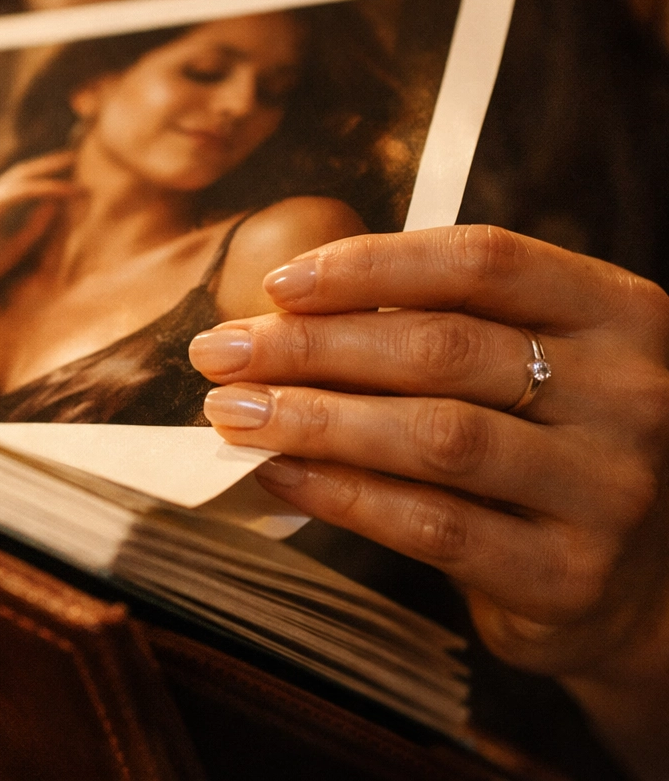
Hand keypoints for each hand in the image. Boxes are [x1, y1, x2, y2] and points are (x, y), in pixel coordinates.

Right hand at [0, 149, 82, 299]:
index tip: (67, 176)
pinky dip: (45, 189)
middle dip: (48, 163)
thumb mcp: (11, 250)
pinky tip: (65, 190)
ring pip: (22, 176)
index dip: (42, 178)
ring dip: (51, 171)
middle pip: (20, 172)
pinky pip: (21, 192)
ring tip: (75, 167)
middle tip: (73, 156)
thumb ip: (32, 229)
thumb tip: (55, 208)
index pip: (18, 185)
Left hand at [189, 227, 668, 695]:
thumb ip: (428, 324)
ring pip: (434, 437)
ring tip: (232, 412)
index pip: (483, 261)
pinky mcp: (567, 575)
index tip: (277, 284)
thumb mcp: (518, 363)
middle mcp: (630, 394)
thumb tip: (273, 313)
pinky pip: (431, 525)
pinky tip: (278, 474)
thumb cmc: (541, 444)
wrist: (633, 585)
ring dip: (313, 418)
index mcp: (618, 313)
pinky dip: (340, 494)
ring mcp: (608, 489)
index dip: (369, 266)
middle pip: (442, 348)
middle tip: (219, 352)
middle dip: (310, 346)